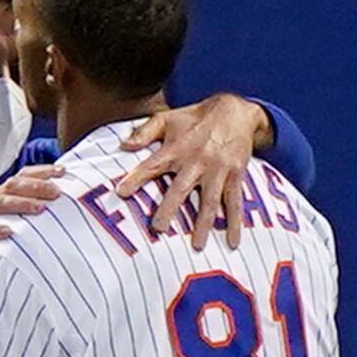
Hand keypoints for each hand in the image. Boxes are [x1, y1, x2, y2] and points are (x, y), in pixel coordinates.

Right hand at [0, 166, 63, 310]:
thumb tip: (44, 213)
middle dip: (36, 185)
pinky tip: (8, 232)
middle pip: (12, 186)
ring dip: (20, 205)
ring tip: (40, 208)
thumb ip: (12, 216)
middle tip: (59, 190)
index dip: (41, 172)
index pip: (19, 178)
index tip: (64, 170)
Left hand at [114, 93, 272, 250]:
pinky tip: (232, 241)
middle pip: (180, 189)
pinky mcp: (235, 175)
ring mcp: (217, 170)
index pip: (152, 165)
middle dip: (169, 210)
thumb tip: (124, 145)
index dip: (136, 178)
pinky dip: (235, 223)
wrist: (234, 110)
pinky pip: (234, 202)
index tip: (121, 193)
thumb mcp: (167, 118)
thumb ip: (144, 132)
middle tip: (158, 229)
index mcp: (176, 149)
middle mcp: (196, 161)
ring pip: (209, 200)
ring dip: (203, 224)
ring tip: (196, 246)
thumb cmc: (195, 117)